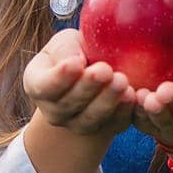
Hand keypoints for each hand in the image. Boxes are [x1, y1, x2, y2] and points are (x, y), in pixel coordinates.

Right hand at [22, 28, 137, 137]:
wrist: (92, 74)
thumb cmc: (75, 51)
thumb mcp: (66, 42)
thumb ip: (67, 48)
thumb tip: (77, 59)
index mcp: (38, 85)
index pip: (44, 86)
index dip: (59, 77)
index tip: (76, 63)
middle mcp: (54, 111)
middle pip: (68, 104)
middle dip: (88, 87)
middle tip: (105, 70)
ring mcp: (77, 124)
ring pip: (90, 119)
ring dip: (107, 101)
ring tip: (122, 82)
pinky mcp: (104, 129)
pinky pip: (114, 125)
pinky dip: (124, 111)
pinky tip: (134, 96)